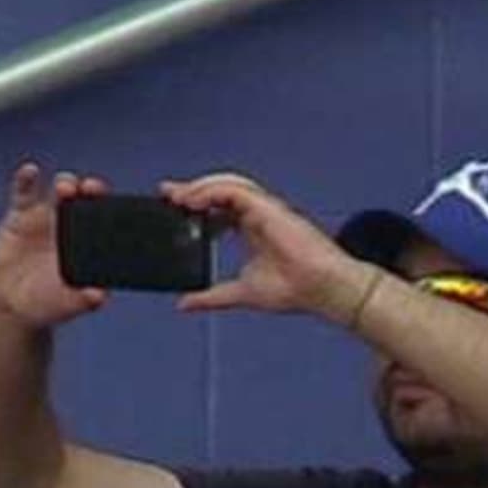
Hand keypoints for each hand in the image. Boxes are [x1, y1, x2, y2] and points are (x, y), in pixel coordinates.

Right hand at [0, 164, 112, 328]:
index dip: (114, 209)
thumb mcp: (68, 303)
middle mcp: (75, 225)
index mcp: (93, 244)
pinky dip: (26, 179)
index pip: (108, 221)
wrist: (13, 302)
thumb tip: (99, 296)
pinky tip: (30, 170)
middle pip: (87, 200)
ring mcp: (48, 217)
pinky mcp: (21, 214)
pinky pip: (23, 192)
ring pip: (61, 193)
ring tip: (66, 187)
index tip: (118, 205)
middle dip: (93, 190)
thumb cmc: (50, 302)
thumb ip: (84, 299)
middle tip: (93, 188)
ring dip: (66, 184)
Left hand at [160, 172, 376, 323]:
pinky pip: (232, 189)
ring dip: (199, 188)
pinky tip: (194, 201)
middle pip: (219, 191)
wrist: (320, 289)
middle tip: (167, 195)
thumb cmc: (295, 289)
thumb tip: (185, 304)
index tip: (173, 208)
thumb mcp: (240, 293)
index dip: (195, 205)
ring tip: (179, 198)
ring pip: (225, 184)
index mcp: (253, 230)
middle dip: (191, 190)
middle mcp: (257, 215)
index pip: (218, 209)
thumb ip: (211, 297)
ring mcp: (263, 208)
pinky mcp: (266, 206)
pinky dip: (210, 191)